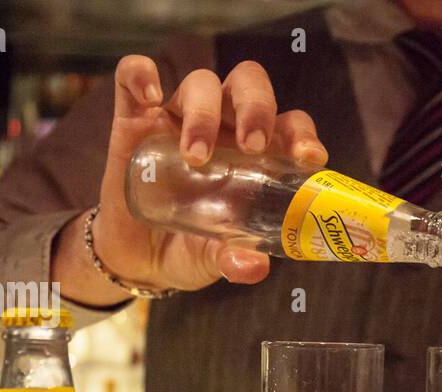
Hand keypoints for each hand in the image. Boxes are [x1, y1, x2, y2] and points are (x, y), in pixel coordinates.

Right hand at [61, 56, 327, 300]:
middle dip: (256, 108)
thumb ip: (233, 260)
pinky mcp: (134, 119)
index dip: (302, 133)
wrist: (139, 259)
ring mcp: (179, 118)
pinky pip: (134, 76)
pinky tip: (150, 97)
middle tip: (252, 147)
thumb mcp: (214, 259)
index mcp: (257, 155)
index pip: (288, 125)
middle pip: (248, 87)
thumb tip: (255, 266)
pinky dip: (142, 76)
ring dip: (204, 112)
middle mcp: (224, 127)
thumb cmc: (191, 249)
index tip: (308, 157)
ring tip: (196, 156)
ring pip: (201, 83)